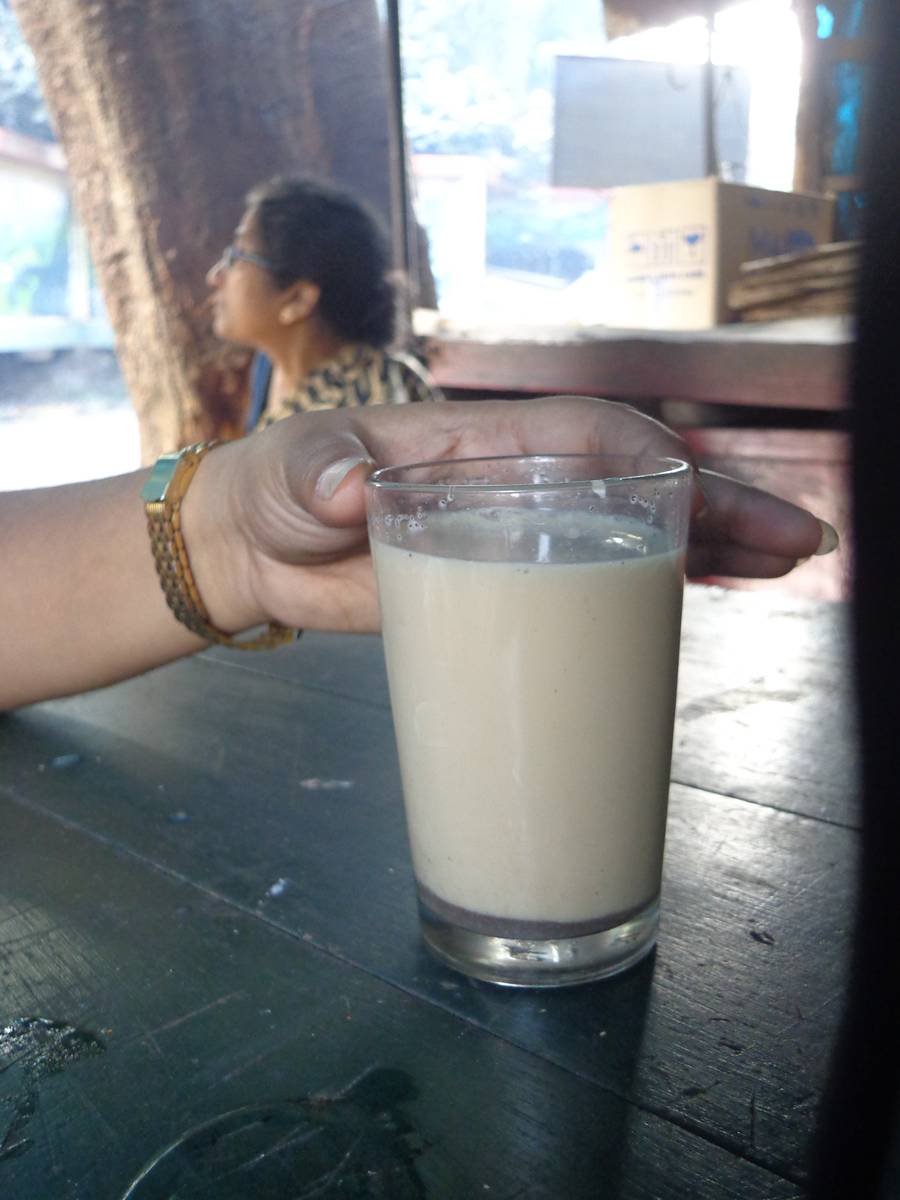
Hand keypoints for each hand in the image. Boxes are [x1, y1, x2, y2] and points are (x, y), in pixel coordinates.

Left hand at [186, 396, 835, 634]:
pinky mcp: (512, 589)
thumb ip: (322, 472)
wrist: (263, 551)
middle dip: (719, 504)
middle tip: (793, 539)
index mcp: (484, 442)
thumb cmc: (280, 487)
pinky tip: (716, 594)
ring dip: (715, 545)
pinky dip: (661, 587)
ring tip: (787, 563)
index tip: (697, 494)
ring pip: (639, 533)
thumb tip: (352, 487)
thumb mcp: (295, 471)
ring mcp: (524, 539)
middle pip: (641, 485)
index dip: (650, 457)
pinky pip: (602, 584)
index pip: (589, 434)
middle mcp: (522, 484)